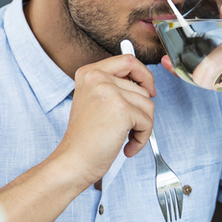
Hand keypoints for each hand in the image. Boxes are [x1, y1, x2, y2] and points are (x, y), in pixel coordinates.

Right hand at [57, 54, 155, 187]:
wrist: (73, 161)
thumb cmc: (83, 139)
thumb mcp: (92, 102)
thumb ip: (113, 88)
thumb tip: (144, 85)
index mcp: (89, 73)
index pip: (128, 61)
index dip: (143, 75)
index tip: (148, 89)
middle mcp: (98, 78)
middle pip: (141, 88)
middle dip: (141, 112)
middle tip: (128, 128)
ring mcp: (110, 92)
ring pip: (148, 105)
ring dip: (141, 127)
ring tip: (124, 138)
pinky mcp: (122, 109)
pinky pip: (147, 121)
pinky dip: (141, 138)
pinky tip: (126, 146)